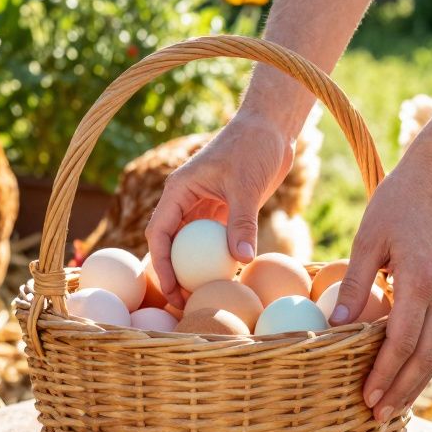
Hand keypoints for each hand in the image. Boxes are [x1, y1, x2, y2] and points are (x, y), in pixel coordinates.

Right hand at [145, 114, 295, 306]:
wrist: (271, 128)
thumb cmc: (254, 147)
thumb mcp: (246, 185)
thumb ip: (242, 221)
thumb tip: (242, 259)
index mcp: (178, 191)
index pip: (159, 233)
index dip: (161, 264)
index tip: (173, 289)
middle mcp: (185, 200)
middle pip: (170, 244)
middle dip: (173, 274)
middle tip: (185, 303)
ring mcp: (203, 206)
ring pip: (190, 245)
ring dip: (193, 270)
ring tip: (203, 297)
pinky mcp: (222, 210)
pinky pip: (213, 240)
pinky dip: (216, 259)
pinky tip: (227, 279)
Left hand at [331, 157, 431, 422]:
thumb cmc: (396, 202)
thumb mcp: (367, 238)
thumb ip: (352, 283)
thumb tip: (333, 325)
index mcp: (423, 282)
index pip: (403, 343)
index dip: (385, 374)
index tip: (366, 398)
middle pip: (427, 357)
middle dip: (403, 390)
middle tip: (378, 415)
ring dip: (417, 381)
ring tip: (393, 404)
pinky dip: (426, 359)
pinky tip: (407, 371)